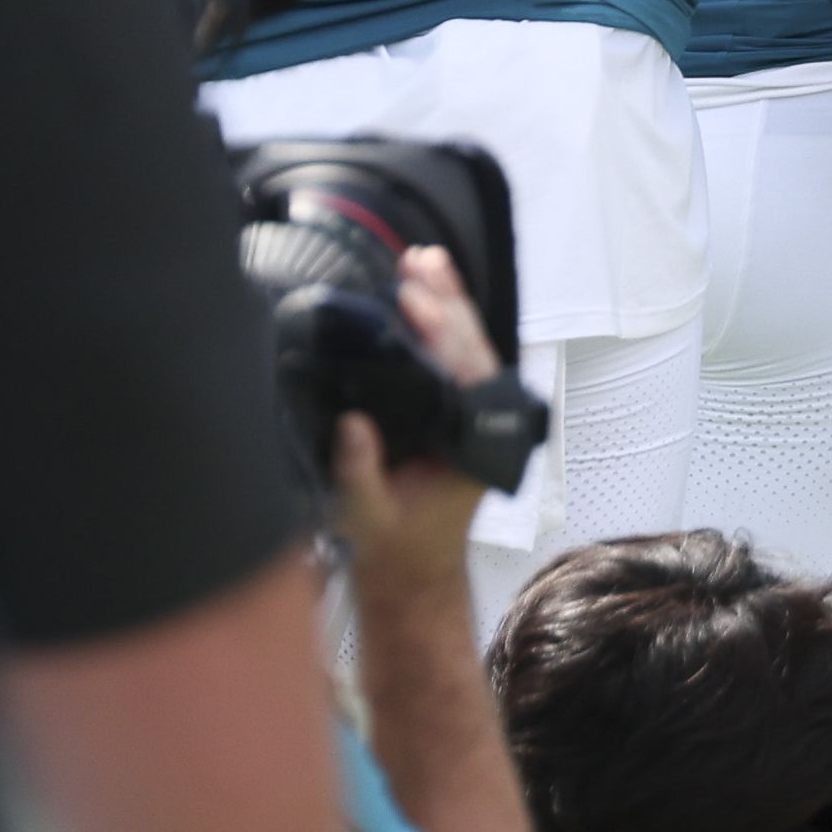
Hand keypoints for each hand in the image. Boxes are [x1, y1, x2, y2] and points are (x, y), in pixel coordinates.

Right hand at [329, 250, 489, 599]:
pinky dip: (438, 324)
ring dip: (446, 304)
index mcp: (470, 444)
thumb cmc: (393, 546)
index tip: (416, 300)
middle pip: (471, 350)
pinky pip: (449, 359)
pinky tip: (420, 291)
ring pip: (466, 348)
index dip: (441, 334)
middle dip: (447, 303)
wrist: (412, 571)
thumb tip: (353, 424)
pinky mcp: (450, 411)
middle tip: (421, 263)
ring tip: (424, 260)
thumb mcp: (368, 518)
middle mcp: (478, 424)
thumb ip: (361, 475)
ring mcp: (468, 415)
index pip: (462, 375)